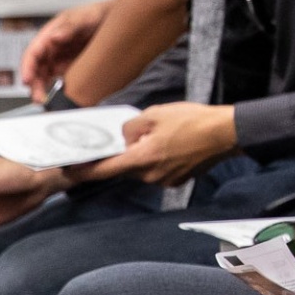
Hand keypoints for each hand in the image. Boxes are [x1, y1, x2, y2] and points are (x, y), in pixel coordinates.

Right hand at [19, 0, 112, 98]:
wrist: (113, 20)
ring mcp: (58, 59)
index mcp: (49, 34)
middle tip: (39, 98)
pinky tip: (58, 99)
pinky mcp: (67, 68)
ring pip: (43, 77)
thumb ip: (70, 26)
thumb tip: (55, 37)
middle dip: (34, 84)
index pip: (33, 52)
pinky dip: (54, 90)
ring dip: (42, 90)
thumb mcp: (84, 18)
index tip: (27, 79)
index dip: (27, 66)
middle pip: (35, 68)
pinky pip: (56, 81)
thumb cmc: (95, 15)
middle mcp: (50, 48)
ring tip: (46, 102)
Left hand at [67, 102, 234, 186]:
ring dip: (140, 155)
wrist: (225, 134)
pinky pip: (156, 171)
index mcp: (142, 159)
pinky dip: (156, 159)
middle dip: (120, 155)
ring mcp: (164, 181)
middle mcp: (150, 176)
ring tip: (158, 135)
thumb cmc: (192, 122)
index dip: (83, 171)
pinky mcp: (176, 180)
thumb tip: (123, 137)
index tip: (68, 169)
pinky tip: (169, 144)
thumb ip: (131, 127)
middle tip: (123, 139)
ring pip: (141, 169)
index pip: (104, 170)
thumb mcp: (155, 114)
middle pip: (124, 168)